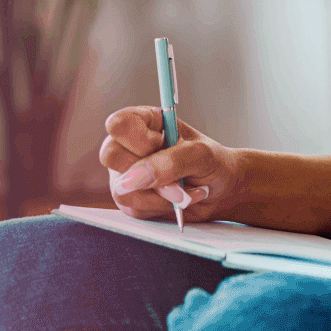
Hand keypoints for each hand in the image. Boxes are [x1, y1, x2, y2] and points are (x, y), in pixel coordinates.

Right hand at [98, 106, 243, 223]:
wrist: (221, 191)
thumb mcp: (201, 154)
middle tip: (177, 173)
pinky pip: (133, 208)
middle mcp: (129, 146)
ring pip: (121, 188)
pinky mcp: (130, 198)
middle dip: (149, 171)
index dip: (137, 139)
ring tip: (184, 190)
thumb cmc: (212, 163)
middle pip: (110, 155)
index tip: (161, 144)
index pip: (118, 124)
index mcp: (146, 122)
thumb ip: (170, 161)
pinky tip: (178, 200)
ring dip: (161, 194)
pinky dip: (161, 207)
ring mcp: (126, 173)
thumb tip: (133, 178)